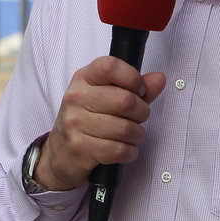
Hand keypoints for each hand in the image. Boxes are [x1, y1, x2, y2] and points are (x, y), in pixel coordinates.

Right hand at [33, 56, 165, 190]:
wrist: (60, 154)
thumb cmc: (86, 122)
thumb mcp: (106, 98)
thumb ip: (135, 88)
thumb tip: (159, 79)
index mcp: (83, 79)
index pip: (110, 66)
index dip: (133, 78)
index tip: (139, 90)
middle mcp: (76, 98)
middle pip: (125, 101)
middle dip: (142, 113)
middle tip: (138, 118)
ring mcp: (75, 123)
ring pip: (125, 128)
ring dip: (137, 135)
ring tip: (131, 135)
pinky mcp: (80, 147)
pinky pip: (119, 150)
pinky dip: (129, 152)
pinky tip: (124, 149)